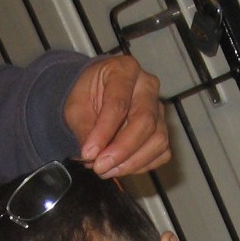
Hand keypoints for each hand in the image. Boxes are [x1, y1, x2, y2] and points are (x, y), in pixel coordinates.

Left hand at [64, 54, 168, 177]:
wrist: (96, 94)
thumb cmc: (87, 94)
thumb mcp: (76, 106)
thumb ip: (83, 128)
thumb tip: (92, 155)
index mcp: (125, 70)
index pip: (118, 104)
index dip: (104, 132)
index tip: (88, 153)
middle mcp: (148, 86)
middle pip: (144, 121)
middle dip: (122, 150)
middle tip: (100, 167)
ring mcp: (159, 108)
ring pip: (158, 140)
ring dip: (132, 162)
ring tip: (106, 170)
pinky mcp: (163, 128)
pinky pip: (161, 152)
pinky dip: (142, 165)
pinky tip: (121, 167)